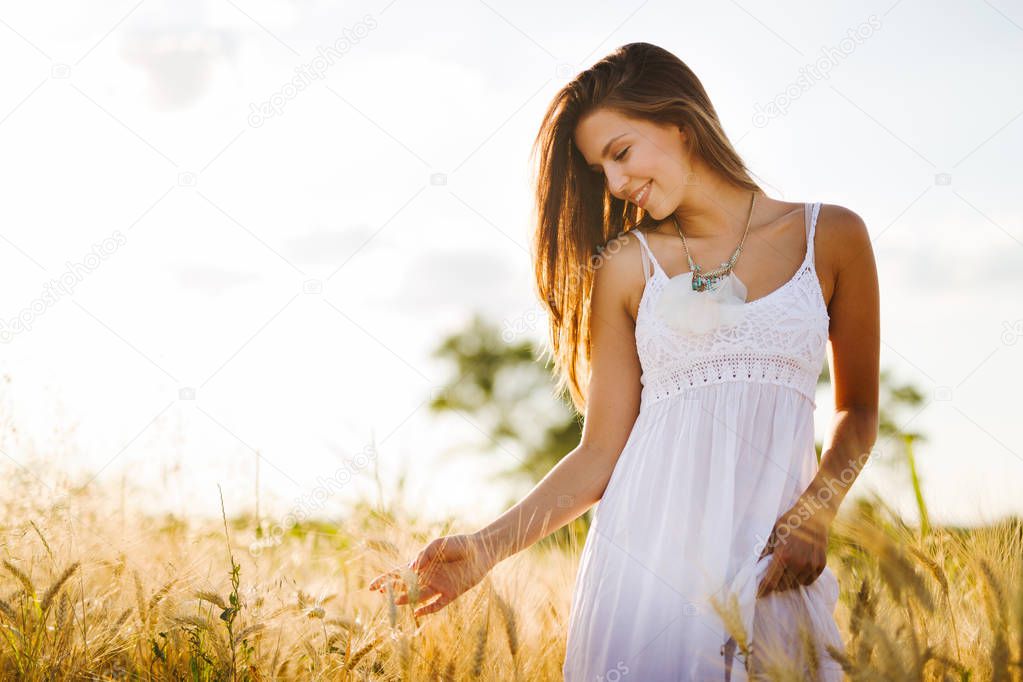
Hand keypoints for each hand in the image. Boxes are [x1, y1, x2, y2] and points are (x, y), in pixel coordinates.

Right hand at [367, 533, 493, 616]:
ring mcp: (439, 586)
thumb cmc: (459, 544)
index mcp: (422, 565)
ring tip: (396, 601)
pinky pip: (437, 604)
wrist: (480, 550)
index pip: (399, 573)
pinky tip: (418, 613)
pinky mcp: (451, 593)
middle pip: (405, 586)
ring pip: (418, 596)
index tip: (371, 587)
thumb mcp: (438, 544)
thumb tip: (412, 567)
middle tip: (379, 594)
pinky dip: (427, 609)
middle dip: (391, 590)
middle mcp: (428, 577)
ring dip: (407, 598)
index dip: (385, 580)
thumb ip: (424, 554)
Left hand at [755, 499, 830, 598]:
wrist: (813, 515)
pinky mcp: (820, 565)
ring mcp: (810, 565)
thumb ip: (765, 552)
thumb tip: (755, 566)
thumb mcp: (772, 534)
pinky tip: (798, 572)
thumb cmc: (789, 523)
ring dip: (789, 582)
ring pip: (796, 584)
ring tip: (785, 574)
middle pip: (783, 586)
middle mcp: (797, 564)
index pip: (771, 582)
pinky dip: (802, 579)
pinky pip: (809, 581)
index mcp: (783, 556)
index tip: (759, 595)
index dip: (763, 590)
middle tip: (772, 579)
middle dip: (776, 585)